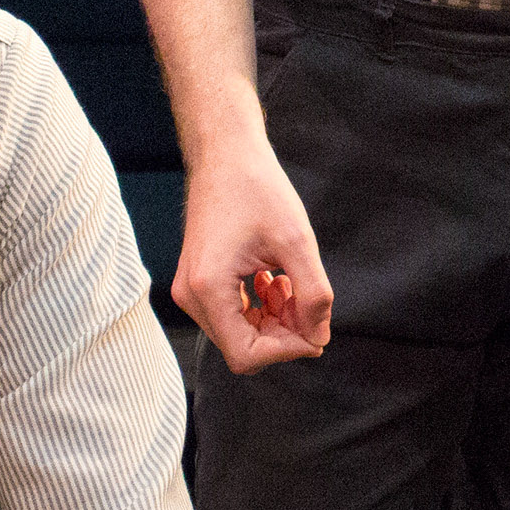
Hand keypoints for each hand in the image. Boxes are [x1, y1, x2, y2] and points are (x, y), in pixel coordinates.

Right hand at [171, 137, 331, 372]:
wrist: (225, 153)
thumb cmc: (257, 188)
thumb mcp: (297, 242)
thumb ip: (314, 295)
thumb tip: (318, 338)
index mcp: (208, 288)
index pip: (246, 355)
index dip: (287, 350)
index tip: (314, 325)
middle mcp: (191, 295)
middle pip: (242, 346)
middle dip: (282, 333)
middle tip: (306, 299)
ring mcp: (191, 288)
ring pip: (238, 332)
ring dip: (272, 319)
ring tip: (290, 283)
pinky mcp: (197, 280)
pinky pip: (231, 314)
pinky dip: (259, 307)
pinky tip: (274, 279)